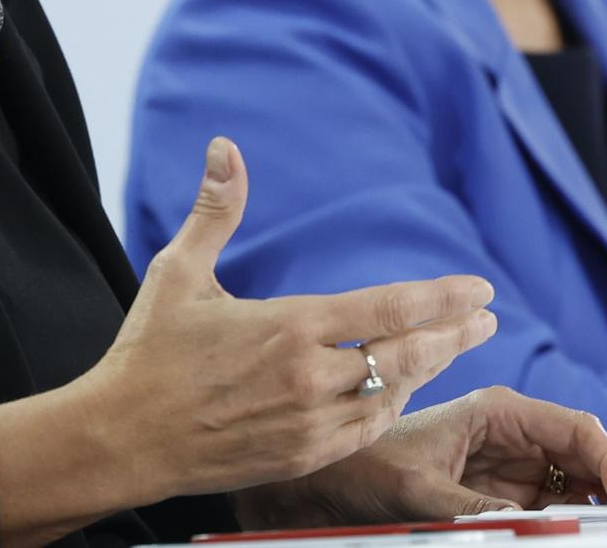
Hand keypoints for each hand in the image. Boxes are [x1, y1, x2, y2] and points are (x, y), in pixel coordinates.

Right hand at [80, 138, 500, 506]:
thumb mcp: (179, 272)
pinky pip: (364, 434)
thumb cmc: (148, 353)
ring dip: (429, 372)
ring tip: (455, 350)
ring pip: (391, 397)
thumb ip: (216, 210)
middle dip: (454, 335)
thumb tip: (226, 147)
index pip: (389, 309)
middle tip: (487, 320)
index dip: (442, 298)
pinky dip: (390, 410)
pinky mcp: (299, 459)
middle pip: (406, 356)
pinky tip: (401, 395)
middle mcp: (308, 379)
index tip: (480, 289)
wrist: (119, 440)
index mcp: (289, 327)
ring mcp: (307, 426)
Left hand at [242, 387, 606, 527]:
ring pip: (584, 482)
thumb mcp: (418, 494)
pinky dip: (588, 518)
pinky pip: (561, 505)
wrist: (326, 486)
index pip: (574, 430)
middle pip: (591, 455)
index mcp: (497, 412)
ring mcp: (515, 466)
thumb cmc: (366, 470)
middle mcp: (514, 434)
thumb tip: (527, 529)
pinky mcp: (509, 496)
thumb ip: (473, 512)